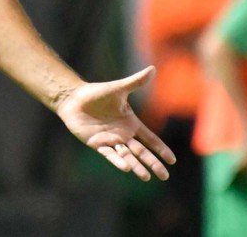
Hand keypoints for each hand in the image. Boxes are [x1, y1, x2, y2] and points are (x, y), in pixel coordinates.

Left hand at [55, 66, 175, 180]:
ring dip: (137, 166)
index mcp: (131, 124)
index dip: (161, 149)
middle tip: (164, 176)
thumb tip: (152, 69)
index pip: (150, 139)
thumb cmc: (97, 93)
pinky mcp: (98, 144)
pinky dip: (118, 161)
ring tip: (147, 177)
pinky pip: (110, 154)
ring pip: (127, 156)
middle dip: (153, 163)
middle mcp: (123, 135)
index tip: (173, 161)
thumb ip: (135, 82)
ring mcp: (111, 140)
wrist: (74, 99)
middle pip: (142, 152)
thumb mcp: (119, 89)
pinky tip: (127, 168)